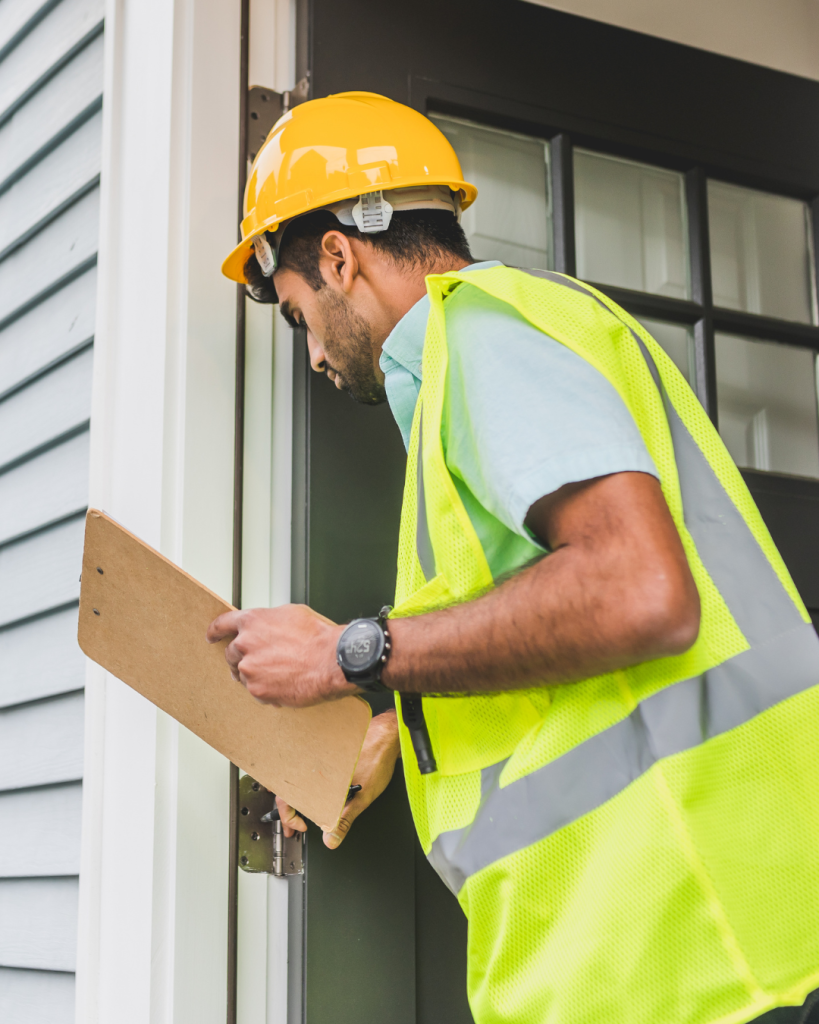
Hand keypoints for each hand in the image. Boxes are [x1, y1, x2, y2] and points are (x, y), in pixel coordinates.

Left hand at [206, 604, 358, 706]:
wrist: (330, 660)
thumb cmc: (316, 637)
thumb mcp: (291, 614)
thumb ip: (269, 621)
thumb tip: (266, 626)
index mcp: (252, 622)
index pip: (222, 625)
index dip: (215, 631)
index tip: (212, 636)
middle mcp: (245, 644)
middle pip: (231, 653)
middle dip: (242, 657)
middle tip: (261, 661)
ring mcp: (249, 669)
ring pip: (244, 674)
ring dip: (256, 674)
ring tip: (280, 673)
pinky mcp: (257, 690)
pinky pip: (256, 691)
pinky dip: (267, 690)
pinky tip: (285, 684)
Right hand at [276, 709, 400, 848]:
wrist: (386, 737)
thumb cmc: (377, 760)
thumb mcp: (362, 798)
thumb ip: (345, 820)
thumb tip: (331, 840)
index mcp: (317, 776)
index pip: (286, 798)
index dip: (289, 817)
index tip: (301, 826)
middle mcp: (313, 764)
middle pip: (287, 788)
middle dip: (287, 810)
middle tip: (291, 827)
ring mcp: (318, 756)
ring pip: (296, 777)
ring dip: (295, 798)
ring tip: (298, 813)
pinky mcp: (326, 753)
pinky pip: (309, 769)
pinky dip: (306, 785)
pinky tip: (313, 793)